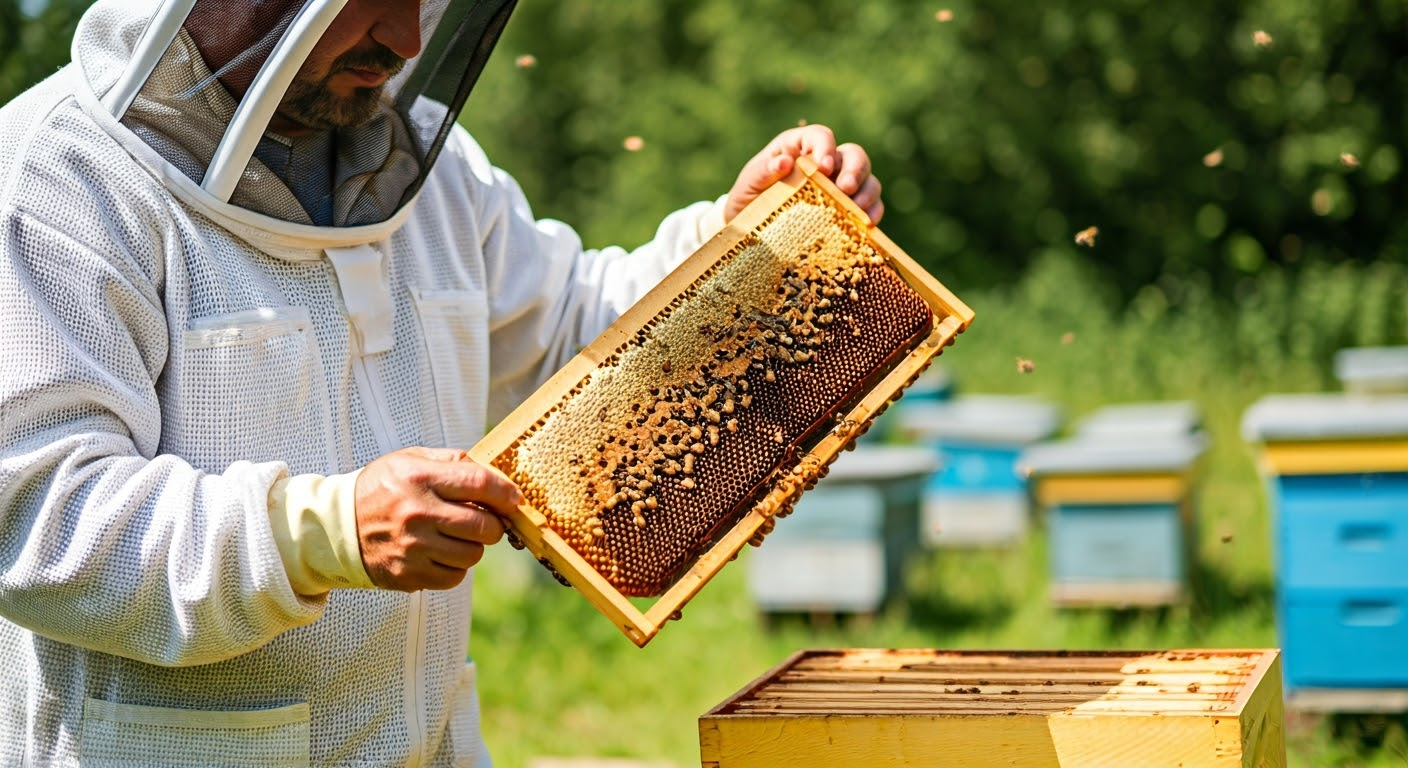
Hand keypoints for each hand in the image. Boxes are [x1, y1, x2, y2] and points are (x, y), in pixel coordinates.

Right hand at [354, 447, 521, 590]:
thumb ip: (451, 460)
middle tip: (484, 520)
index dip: (506, 493)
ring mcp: (413, 548)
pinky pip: (454, 577)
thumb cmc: (381, 489)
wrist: (336, 527)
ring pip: (473, 555)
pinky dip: (455, 566)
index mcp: (419, 478)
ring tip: (455, 536)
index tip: (515, 499)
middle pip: (485, 527)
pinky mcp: (408, 575)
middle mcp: (417, 513)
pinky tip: (440, 552)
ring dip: (473, 546)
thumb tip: (493, 471)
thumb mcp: (410, 460)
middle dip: (494, 524)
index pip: (479, 484)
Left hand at [723, 125, 882, 224]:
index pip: (821, 136)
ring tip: (857, 210)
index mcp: (800, 147)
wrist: (751, 227)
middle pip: (853, 155)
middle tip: (846, 189)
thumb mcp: (750, 183)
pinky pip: (870, 205)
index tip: (824, 167)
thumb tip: (785, 161)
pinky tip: (868, 223)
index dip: (826, 147)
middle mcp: (825, 162)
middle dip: (855, 170)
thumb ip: (764, 170)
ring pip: (867, 178)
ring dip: (867, 192)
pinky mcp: (847, 208)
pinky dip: (873, 211)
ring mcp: (839, 185)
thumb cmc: (749, 196)